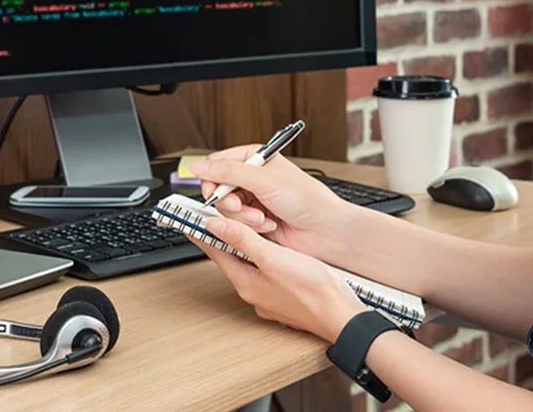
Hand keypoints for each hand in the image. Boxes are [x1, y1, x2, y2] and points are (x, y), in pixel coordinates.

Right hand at [191, 146, 350, 257]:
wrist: (324, 231)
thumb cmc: (306, 199)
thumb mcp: (264, 180)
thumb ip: (228, 172)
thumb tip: (197, 166)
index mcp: (255, 160)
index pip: (218, 164)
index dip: (212, 178)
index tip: (215, 190)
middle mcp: (251, 179)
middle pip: (218, 190)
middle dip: (231, 202)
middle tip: (242, 205)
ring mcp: (252, 201)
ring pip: (225, 210)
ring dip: (244, 217)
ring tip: (264, 218)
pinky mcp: (254, 223)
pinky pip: (236, 226)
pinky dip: (250, 228)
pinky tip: (269, 226)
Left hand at [196, 215, 365, 341]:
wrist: (341, 316)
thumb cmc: (312, 290)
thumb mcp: (273, 259)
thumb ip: (244, 241)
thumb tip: (215, 226)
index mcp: (246, 282)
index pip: (216, 252)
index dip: (203, 233)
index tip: (191, 219)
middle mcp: (253, 291)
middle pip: (231, 258)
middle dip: (224, 237)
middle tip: (214, 217)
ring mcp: (268, 295)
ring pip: (249, 264)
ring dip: (244, 245)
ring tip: (241, 226)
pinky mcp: (283, 296)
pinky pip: (264, 271)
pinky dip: (262, 255)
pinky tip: (270, 248)